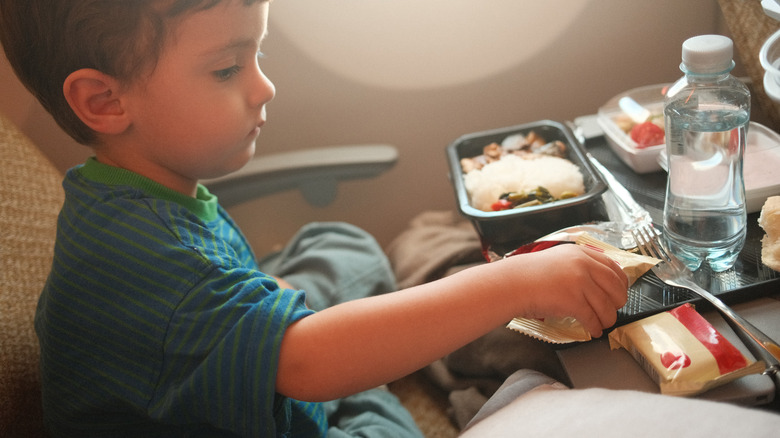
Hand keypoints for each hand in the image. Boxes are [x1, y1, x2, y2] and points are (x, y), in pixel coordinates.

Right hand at [499, 243, 627, 336]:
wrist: (513, 283)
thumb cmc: (530, 275)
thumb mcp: (559, 260)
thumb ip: (579, 265)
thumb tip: (598, 282)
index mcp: (582, 254)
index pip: (614, 268)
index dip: (621, 284)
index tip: (620, 292)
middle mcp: (584, 266)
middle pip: (616, 287)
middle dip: (618, 303)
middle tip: (612, 310)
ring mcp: (580, 283)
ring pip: (607, 306)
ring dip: (607, 319)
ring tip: (602, 324)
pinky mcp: (573, 302)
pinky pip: (593, 319)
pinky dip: (595, 327)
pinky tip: (592, 331)